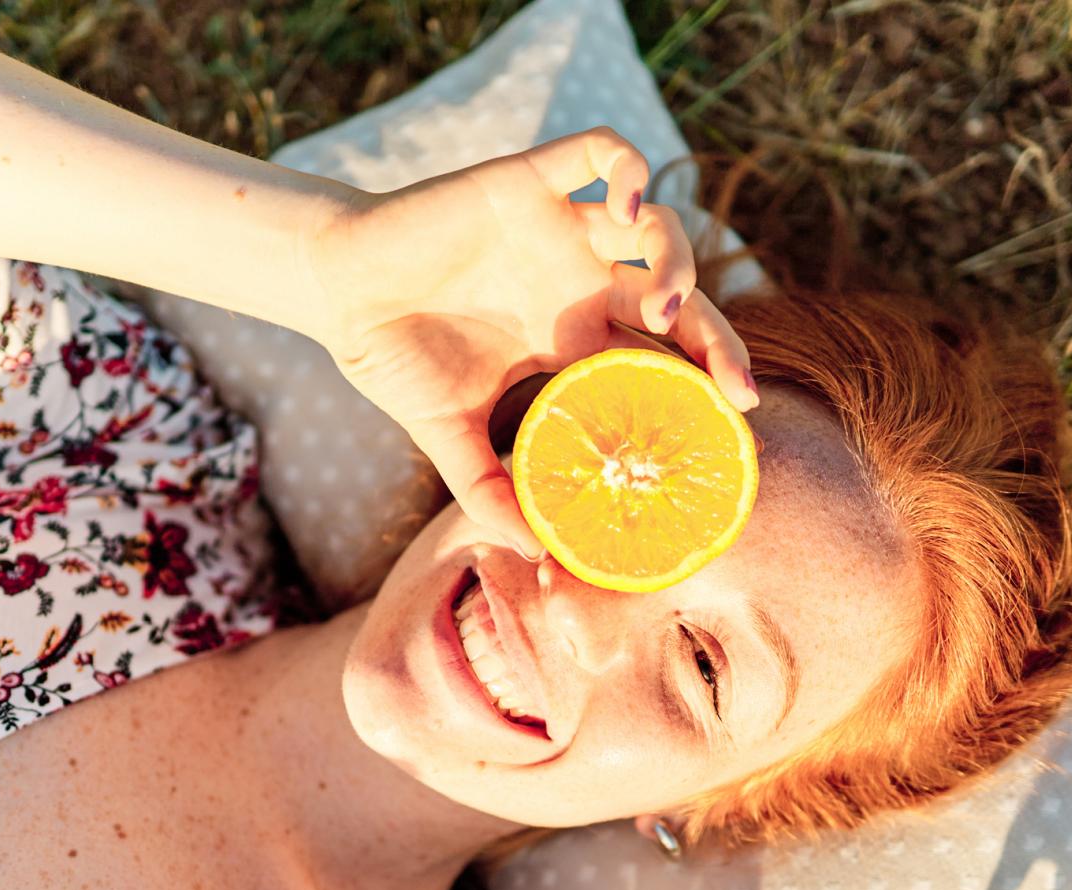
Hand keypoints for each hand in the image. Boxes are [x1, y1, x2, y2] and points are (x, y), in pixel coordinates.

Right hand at [306, 127, 756, 558]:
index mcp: (572, 338)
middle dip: (718, 337)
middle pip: (678, 296)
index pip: (663, 355)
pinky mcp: (530, 181)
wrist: (336, 293)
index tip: (735, 423)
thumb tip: (538, 557)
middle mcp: (579, 282)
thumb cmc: (393, 360)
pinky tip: (627, 206)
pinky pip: (601, 151)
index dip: (707, 381)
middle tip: (734, 387)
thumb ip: (488, 493)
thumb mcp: (446, 438)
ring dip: (678, 262)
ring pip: (655, 225)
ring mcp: (560, 229)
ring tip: (664, 308)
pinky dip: (629, 168)